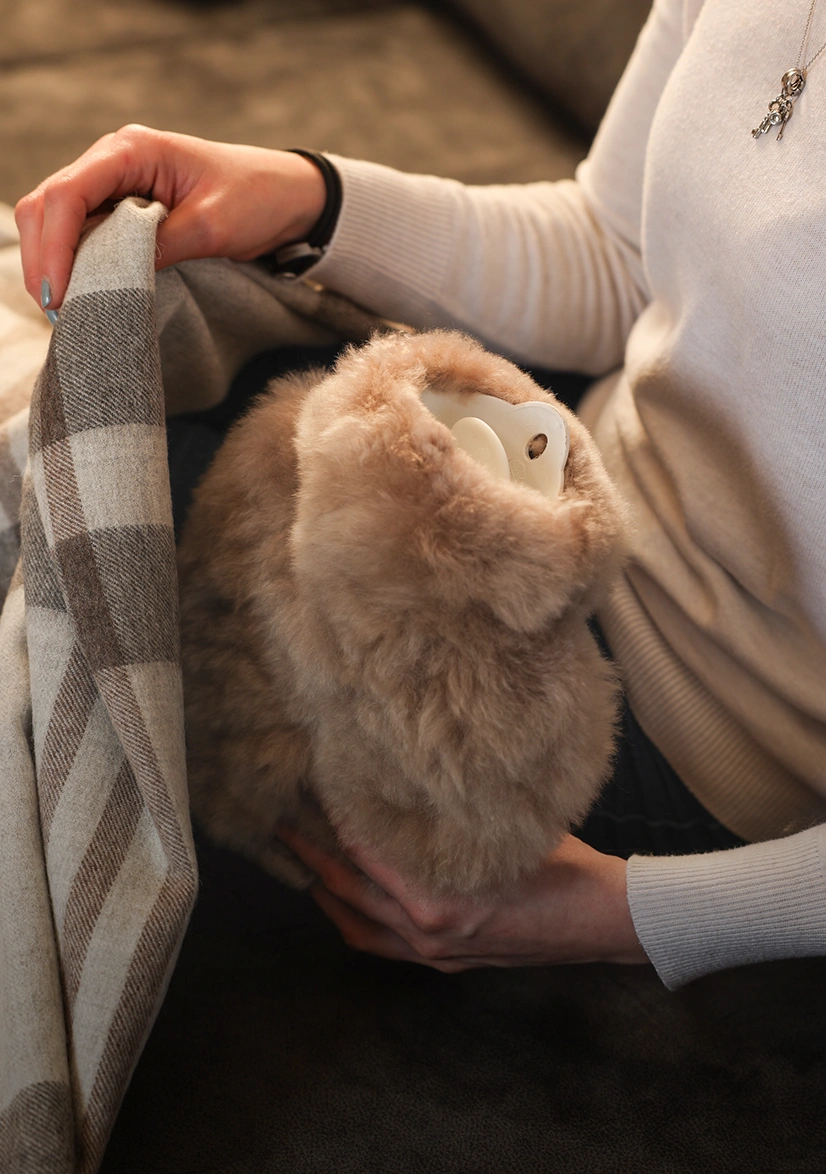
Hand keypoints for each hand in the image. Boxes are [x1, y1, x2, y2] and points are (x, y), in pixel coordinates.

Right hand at [14, 124, 326, 311]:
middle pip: (48, 205)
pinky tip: (82, 293)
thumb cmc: (256, 199)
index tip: (58, 294)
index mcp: (132, 150)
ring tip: (65, 310)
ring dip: (54, 263)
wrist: (288, 196)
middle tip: (57, 311)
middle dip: (44, 258)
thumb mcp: (210, 227)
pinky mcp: (122, 207)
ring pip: (57, 220)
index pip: (68, 193)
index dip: (55, 245)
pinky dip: (74, 263)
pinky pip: (82, 232)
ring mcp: (114, 183)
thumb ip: (158, 246)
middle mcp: (113, 160)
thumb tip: (111, 277)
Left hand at [278, 826, 648, 972]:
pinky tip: (347, 899)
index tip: (312, 791)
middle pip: (349, 893)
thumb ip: (452, 819)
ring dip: (327, 895)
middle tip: (282, 824)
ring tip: (302, 862)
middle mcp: (429, 933)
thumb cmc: (563, 865)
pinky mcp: (447, 962)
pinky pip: (383, 945)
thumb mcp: (505, 831)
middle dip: (311, 857)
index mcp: (440, 900)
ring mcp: (436, 954)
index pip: (366, 855)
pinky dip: (357, 920)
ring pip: (359, 927)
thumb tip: (410, 779)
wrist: (603, 920)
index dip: (335, 821)